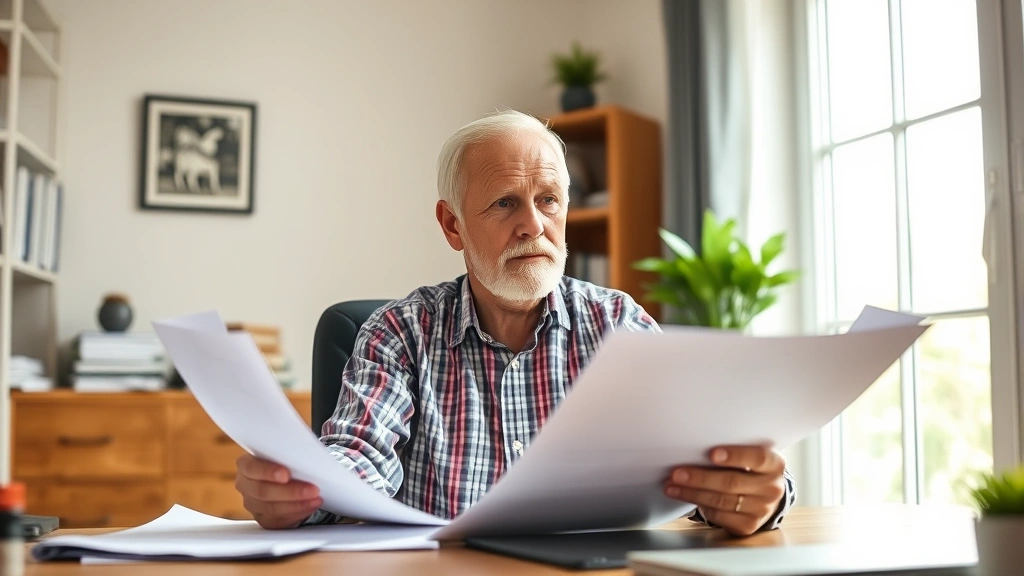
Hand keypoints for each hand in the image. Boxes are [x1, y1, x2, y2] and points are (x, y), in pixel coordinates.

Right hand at [235, 454, 322, 528]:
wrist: (285, 475)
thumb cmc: (285, 460)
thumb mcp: (285, 451)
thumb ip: (288, 452)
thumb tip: (304, 454)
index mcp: (246, 464)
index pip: (251, 468)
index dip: (268, 472)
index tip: (286, 474)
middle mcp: (245, 485)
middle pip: (263, 491)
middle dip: (291, 491)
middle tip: (313, 489)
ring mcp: (252, 504)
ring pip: (272, 508)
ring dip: (298, 504)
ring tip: (316, 498)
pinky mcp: (262, 518)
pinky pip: (278, 521)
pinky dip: (297, 514)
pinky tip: (310, 506)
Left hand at [664, 445, 785, 536]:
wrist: (765, 496)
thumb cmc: (750, 469)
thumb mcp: (750, 456)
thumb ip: (733, 452)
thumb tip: (696, 448)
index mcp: (774, 464)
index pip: (757, 458)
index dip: (735, 455)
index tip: (712, 453)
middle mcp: (771, 488)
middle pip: (732, 482)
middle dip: (700, 477)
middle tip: (677, 473)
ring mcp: (761, 509)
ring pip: (721, 501)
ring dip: (692, 493)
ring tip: (672, 486)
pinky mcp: (748, 525)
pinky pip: (720, 516)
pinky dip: (700, 506)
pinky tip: (686, 497)